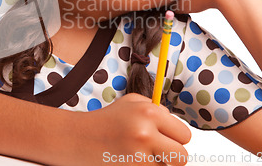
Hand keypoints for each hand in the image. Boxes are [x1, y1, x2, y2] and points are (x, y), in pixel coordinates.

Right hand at [73, 93, 191, 165]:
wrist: (77, 137)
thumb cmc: (105, 120)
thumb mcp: (130, 102)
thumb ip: (157, 108)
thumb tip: (176, 124)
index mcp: (148, 112)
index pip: (184, 134)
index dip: (175, 137)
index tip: (164, 137)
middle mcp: (145, 133)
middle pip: (181, 156)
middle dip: (170, 155)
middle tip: (155, 150)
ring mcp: (138, 156)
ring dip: (156, 164)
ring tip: (138, 154)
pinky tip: (130, 161)